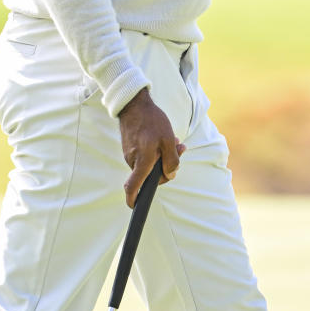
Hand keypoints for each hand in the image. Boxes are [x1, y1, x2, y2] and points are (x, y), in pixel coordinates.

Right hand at [118, 88, 185, 207]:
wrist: (135, 104)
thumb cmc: (153, 121)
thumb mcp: (168, 139)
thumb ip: (171, 160)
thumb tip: (170, 174)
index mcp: (142, 160)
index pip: (133, 186)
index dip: (133, 199)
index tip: (136, 207)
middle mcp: (133, 160)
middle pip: (149, 175)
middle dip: (166, 167)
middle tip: (180, 149)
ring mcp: (129, 154)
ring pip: (148, 164)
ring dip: (162, 156)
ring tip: (173, 139)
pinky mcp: (129, 148)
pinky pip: (144, 156)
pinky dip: (155, 151)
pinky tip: (163, 138)